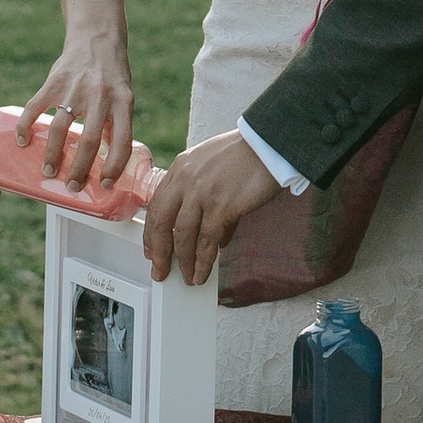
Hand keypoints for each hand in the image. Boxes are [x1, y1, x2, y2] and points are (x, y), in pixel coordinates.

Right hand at [27, 30, 134, 187]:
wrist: (96, 38)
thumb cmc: (112, 75)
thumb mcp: (123, 97)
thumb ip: (114, 125)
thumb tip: (105, 161)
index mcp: (123, 102)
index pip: (122, 141)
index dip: (113, 167)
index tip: (104, 185)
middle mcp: (100, 96)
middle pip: (88, 141)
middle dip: (79, 169)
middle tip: (72, 186)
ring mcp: (75, 88)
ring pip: (60, 128)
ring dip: (52, 155)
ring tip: (49, 172)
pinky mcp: (54, 81)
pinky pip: (35, 107)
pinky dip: (27, 126)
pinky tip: (23, 142)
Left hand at [143, 129, 280, 286]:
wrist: (270, 145)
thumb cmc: (248, 155)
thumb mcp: (214, 168)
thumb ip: (206, 198)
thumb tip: (215, 238)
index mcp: (181, 168)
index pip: (157, 204)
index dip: (152, 231)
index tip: (151, 249)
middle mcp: (185, 179)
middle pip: (161, 222)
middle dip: (159, 252)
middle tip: (159, 269)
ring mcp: (201, 193)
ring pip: (182, 235)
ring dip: (183, 261)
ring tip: (186, 277)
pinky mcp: (221, 206)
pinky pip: (207, 241)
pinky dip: (203, 261)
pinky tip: (202, 273)